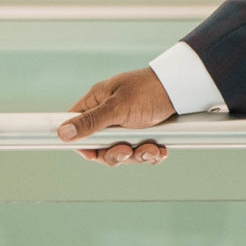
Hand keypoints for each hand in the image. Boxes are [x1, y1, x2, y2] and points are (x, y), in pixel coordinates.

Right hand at [57, 66, 175, 164]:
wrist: (183, 89)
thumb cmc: (148, 90)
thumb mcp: (117, 107)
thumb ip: (90, 122)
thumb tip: (62, 133)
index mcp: (97, 103)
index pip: (77, 126)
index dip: (81, 143)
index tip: (92, 155)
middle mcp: (110, 116)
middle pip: (101, 146)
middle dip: (116, 154)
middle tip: (127, 151)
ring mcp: (128, 126)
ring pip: (123, 152)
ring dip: (138, 155)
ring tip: (152, 149)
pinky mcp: (145, 133)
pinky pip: (141, 152)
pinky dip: (151, 155)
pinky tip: (160, 150)